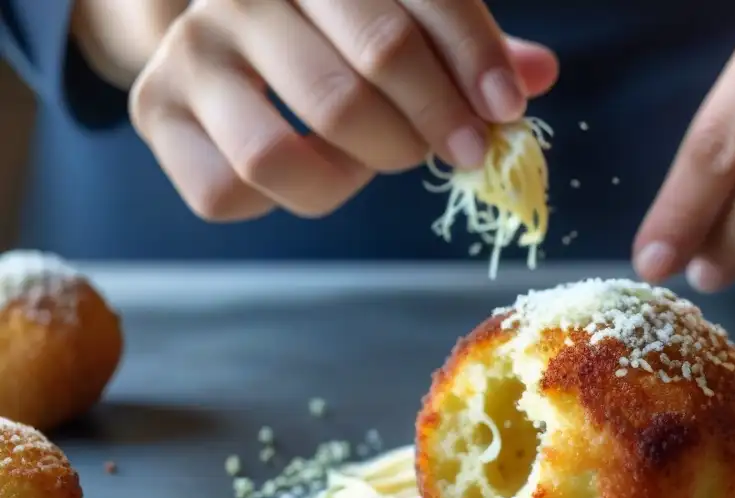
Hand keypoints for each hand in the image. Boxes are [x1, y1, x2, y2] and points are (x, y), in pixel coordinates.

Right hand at [129, 0, 557, 222]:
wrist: (222, 36)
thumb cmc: (330, 32)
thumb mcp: (397, 20)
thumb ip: (459, 45)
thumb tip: (536, 75)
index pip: (416, 1)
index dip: (472, 61)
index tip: (505, 111)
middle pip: (358, 79)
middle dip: (427, 130)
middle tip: (458, 150)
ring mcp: (193, 53)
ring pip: (281, 153)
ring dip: (352, 175)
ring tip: (374, 162)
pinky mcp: (158, 112)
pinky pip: (229, 191)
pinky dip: (286, 200)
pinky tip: (314, 175)